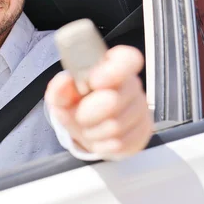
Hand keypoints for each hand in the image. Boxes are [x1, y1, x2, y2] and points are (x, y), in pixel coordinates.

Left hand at [46, 45, 152, 159]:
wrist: (87, 129)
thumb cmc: (77, 105)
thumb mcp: (61, 95)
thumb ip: (60, 87)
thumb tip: (66, 80)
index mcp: (113, 67)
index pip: (128, 59)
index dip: (113, 71)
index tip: (93, 82)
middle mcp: (131, 85)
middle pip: (116, 99)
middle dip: (89, 113)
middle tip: (80, 115)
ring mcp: (140, 109)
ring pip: (117, 126)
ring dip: (93, 131)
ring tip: (88, 127)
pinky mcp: (143, 132)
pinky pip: (122, 143)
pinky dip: (102, 144)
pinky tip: (99, 138)